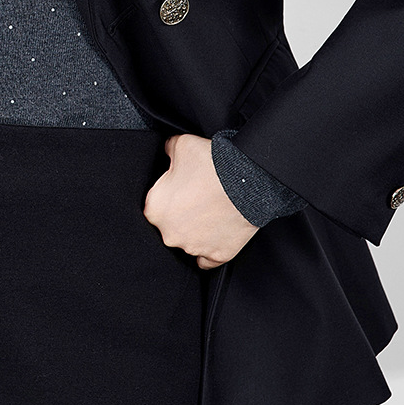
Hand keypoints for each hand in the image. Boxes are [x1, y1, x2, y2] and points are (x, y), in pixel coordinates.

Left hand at [143, 133, 259, 269]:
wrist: (248, 179)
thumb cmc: (214, 165)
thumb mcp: (181, 144)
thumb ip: (167, 150)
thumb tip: (167, 150)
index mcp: (155, 209)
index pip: (156, 205)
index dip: (170, 194)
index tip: (181, 188)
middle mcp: (169, 234)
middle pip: (171, 226)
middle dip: (181, 214)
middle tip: (197, 198)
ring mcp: (194, 247)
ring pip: (189, 242)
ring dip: (197, 229)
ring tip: (212, 210)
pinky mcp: (217, 255)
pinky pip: (208, 260)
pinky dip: (210, 250)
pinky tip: (215, 235)